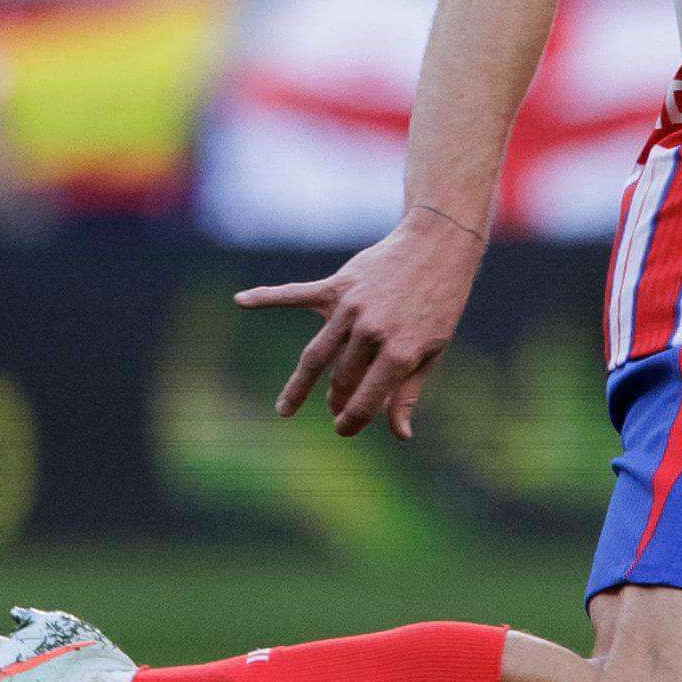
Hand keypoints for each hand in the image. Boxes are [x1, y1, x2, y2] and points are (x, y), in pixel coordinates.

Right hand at [235, 203, 486, 439]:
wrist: (437, 246)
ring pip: (317, 355)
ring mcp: (352, 307)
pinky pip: (296, 294)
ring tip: (285, 408)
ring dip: (300, 385)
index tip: (344, 430)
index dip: (353, 421)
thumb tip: (401, 435)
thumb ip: (409, 392)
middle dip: (336, 399)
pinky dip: (268, 297)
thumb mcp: (433, 350)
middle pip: (340, 378)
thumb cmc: (440, 302)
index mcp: (400, 351)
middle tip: (335, 408)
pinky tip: (242, 301)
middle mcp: (372, 331)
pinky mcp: (338, 286)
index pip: (367, 400)